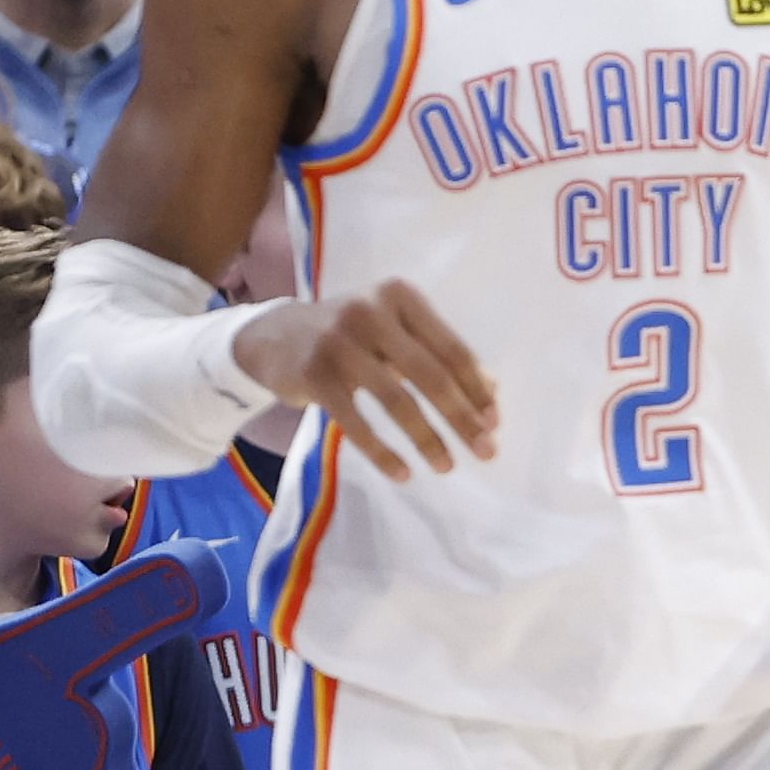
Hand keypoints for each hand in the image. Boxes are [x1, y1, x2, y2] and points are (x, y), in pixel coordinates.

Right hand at [234, 282, 498, 480]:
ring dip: (427, 439)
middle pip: (430, 374)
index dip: (476, 389)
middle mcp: (371, 311)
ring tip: (446, 466)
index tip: (495, 423)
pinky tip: (402, 473)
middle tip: (486, 452)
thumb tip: (492, 394)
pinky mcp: (313, 374)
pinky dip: (382, 452)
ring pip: (396, 400)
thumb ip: (439, 356)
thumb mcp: (396, 333)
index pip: (452, 349)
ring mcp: (339, 341)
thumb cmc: (353, 335)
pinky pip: (356, 421)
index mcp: (401, 297)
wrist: (274, 335)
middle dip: (462, 418)